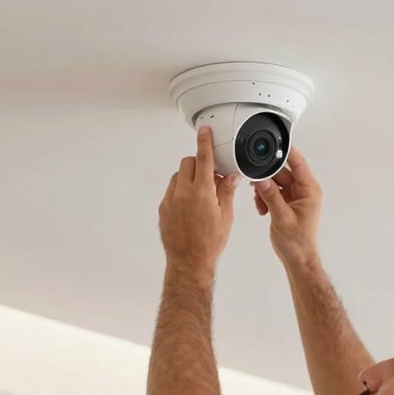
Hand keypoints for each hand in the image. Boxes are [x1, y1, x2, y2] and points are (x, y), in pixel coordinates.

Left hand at [159, 127, 239, 277]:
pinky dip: (181, 192)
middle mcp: (183, 192)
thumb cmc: (209, 244)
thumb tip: (230, 177)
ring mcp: (170, 200)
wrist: (189, 262)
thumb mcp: (225, 217)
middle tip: (210, 178)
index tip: (204, 132)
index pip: (203, 158)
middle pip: (188, 163)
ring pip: (178, 177)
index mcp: (202, 192)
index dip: (204, 142)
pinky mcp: (163, 209)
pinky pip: (171, 191)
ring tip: (200, 195)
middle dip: (198, 165)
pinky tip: (190, 207)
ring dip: (189, 178)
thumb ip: (226, 192)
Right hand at [252, 147, 321, 265]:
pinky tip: (262, 207)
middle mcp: (303, 191)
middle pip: (283, 172)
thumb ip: (271, 197)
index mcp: (309, 191)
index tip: (275, 143)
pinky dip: (265, 197)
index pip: (298, 163)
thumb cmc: (297, 243)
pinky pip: (274, 192)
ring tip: (260, 202)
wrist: (297, 258)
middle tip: (256, 182)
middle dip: (268, 177)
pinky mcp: (287, 203)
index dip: (287, 152)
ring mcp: (295, 197)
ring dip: (265, 190)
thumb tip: (262, 180)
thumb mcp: (282, 217)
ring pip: (276, 182)